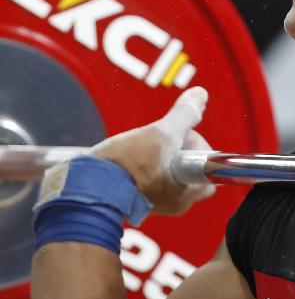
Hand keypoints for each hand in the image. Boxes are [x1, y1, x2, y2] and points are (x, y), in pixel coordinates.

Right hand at [90, 87, 215, 214]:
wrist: (84, 186)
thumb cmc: (123, 165)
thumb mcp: (159, 134)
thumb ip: (184, 115)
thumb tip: (201, 95)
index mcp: (185, 194)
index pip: (206, 167)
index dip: (195, 145)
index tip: (179, 136)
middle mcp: (173, 203)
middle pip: (188, 166)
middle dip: (178, 147)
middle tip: (160, 138)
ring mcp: (154, 201)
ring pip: (169, 170)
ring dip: (160, 154)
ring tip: (142, 146)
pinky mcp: (135, 197)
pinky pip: (152, 176)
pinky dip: (146, 163)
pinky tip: (132, 155)